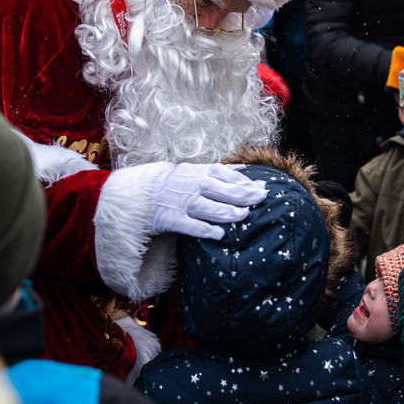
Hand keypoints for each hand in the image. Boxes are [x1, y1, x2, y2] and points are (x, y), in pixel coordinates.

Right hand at [149, 163, 266, 239]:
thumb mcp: (193, 170)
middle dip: (246, 196)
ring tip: (244, 216)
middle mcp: (194, 186)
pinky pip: (193, 226)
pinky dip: (207, 229)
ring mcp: (184, 203)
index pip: (228, 176)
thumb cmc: (173, 183)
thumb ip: (218, 171)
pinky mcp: (173, 220)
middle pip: (225, 191)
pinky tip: (220, 234)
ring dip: (230, 212)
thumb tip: (244, 169)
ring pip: (211, 208)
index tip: (263, 188)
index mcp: (200, 173)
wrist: (140, 194)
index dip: (247, 183)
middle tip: (261, 200)